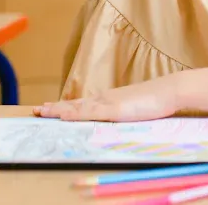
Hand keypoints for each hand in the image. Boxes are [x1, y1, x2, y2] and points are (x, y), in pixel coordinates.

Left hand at [34, 77, 178, 121]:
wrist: (170, 90)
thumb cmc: (157, 100)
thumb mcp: (137, 108)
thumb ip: (126, 111)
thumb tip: (119, 117)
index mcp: (110, 99)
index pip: (84, 103)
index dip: (66, 106)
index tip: (51, 108)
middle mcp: (105, 98)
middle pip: (75, 103)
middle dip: (55, 108)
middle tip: (37, 110)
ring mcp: (108, 103)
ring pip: (77, 107)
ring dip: (58, 110)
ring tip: (41, 112)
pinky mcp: (114, 109)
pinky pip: (89, 113)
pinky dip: (74, 114)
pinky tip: (63, 116)